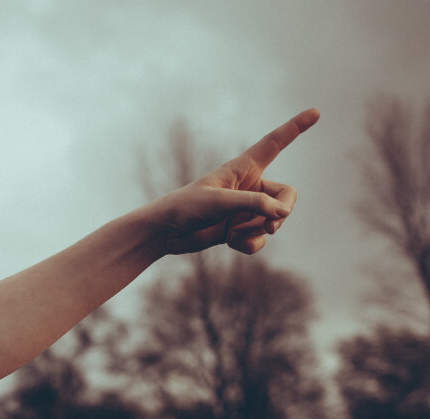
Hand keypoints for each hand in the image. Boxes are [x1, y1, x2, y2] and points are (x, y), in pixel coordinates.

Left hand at [151, 108, 319, 255]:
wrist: (165, 233)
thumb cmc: (186, 208)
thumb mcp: (220, 202)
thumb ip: (254, 205)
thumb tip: (283, 213)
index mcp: (243, 168)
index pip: (275, 143)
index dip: (295, 127)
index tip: (316, 112)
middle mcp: (249, 187)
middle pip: (287, 195)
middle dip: (282, 211)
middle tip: (272, 225)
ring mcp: (246, 209)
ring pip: (275, 220)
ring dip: (259, 230)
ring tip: (233, 233)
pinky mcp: (240, 229)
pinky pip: (261, 238)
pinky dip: (250, 244)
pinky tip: (230, 243)